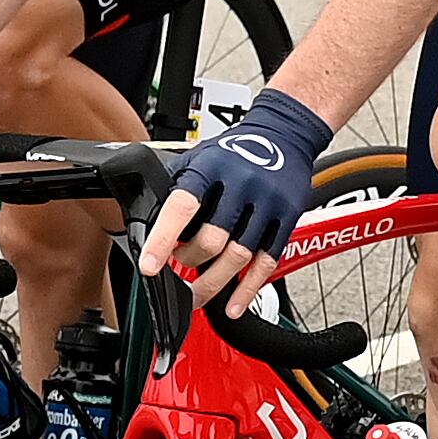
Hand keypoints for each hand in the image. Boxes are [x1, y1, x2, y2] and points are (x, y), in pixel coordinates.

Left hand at [144, 89, 332, 316]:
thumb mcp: (199, 158)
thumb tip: (150, 226)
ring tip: (197, 294)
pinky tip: (233, 305)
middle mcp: (241, 184)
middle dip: (188, 261)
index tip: (150, 267)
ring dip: (213, 283)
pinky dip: (248, 289)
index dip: (163, 239)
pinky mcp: (287, 218)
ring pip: (237, 256)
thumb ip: (177, 189)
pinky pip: (266, 262)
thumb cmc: (236, 149)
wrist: (285, 133)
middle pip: (211, 239)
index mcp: (211, 167)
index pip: (183, 207)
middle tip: (178, 266)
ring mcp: (268, 202)